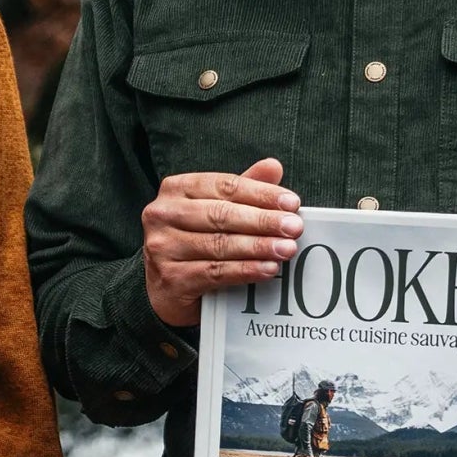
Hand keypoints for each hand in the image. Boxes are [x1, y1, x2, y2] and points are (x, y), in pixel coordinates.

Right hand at [142, 156, 303, 328]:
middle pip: (221, 214)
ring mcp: (162, 247)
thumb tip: (273, 167)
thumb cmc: (193, 242)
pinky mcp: (170, 279)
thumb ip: (242, 190)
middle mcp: (162, 214)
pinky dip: (245, 270)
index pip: (224, 186)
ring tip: (287, 249)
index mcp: (175, 189)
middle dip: (263, 221)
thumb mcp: (214, 210)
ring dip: (258, 246)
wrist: (166, 289)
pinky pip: (215, 272)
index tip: (291, 203)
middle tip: (294, 227)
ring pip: (218, 244)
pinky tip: (267, 269)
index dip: (261, 193)